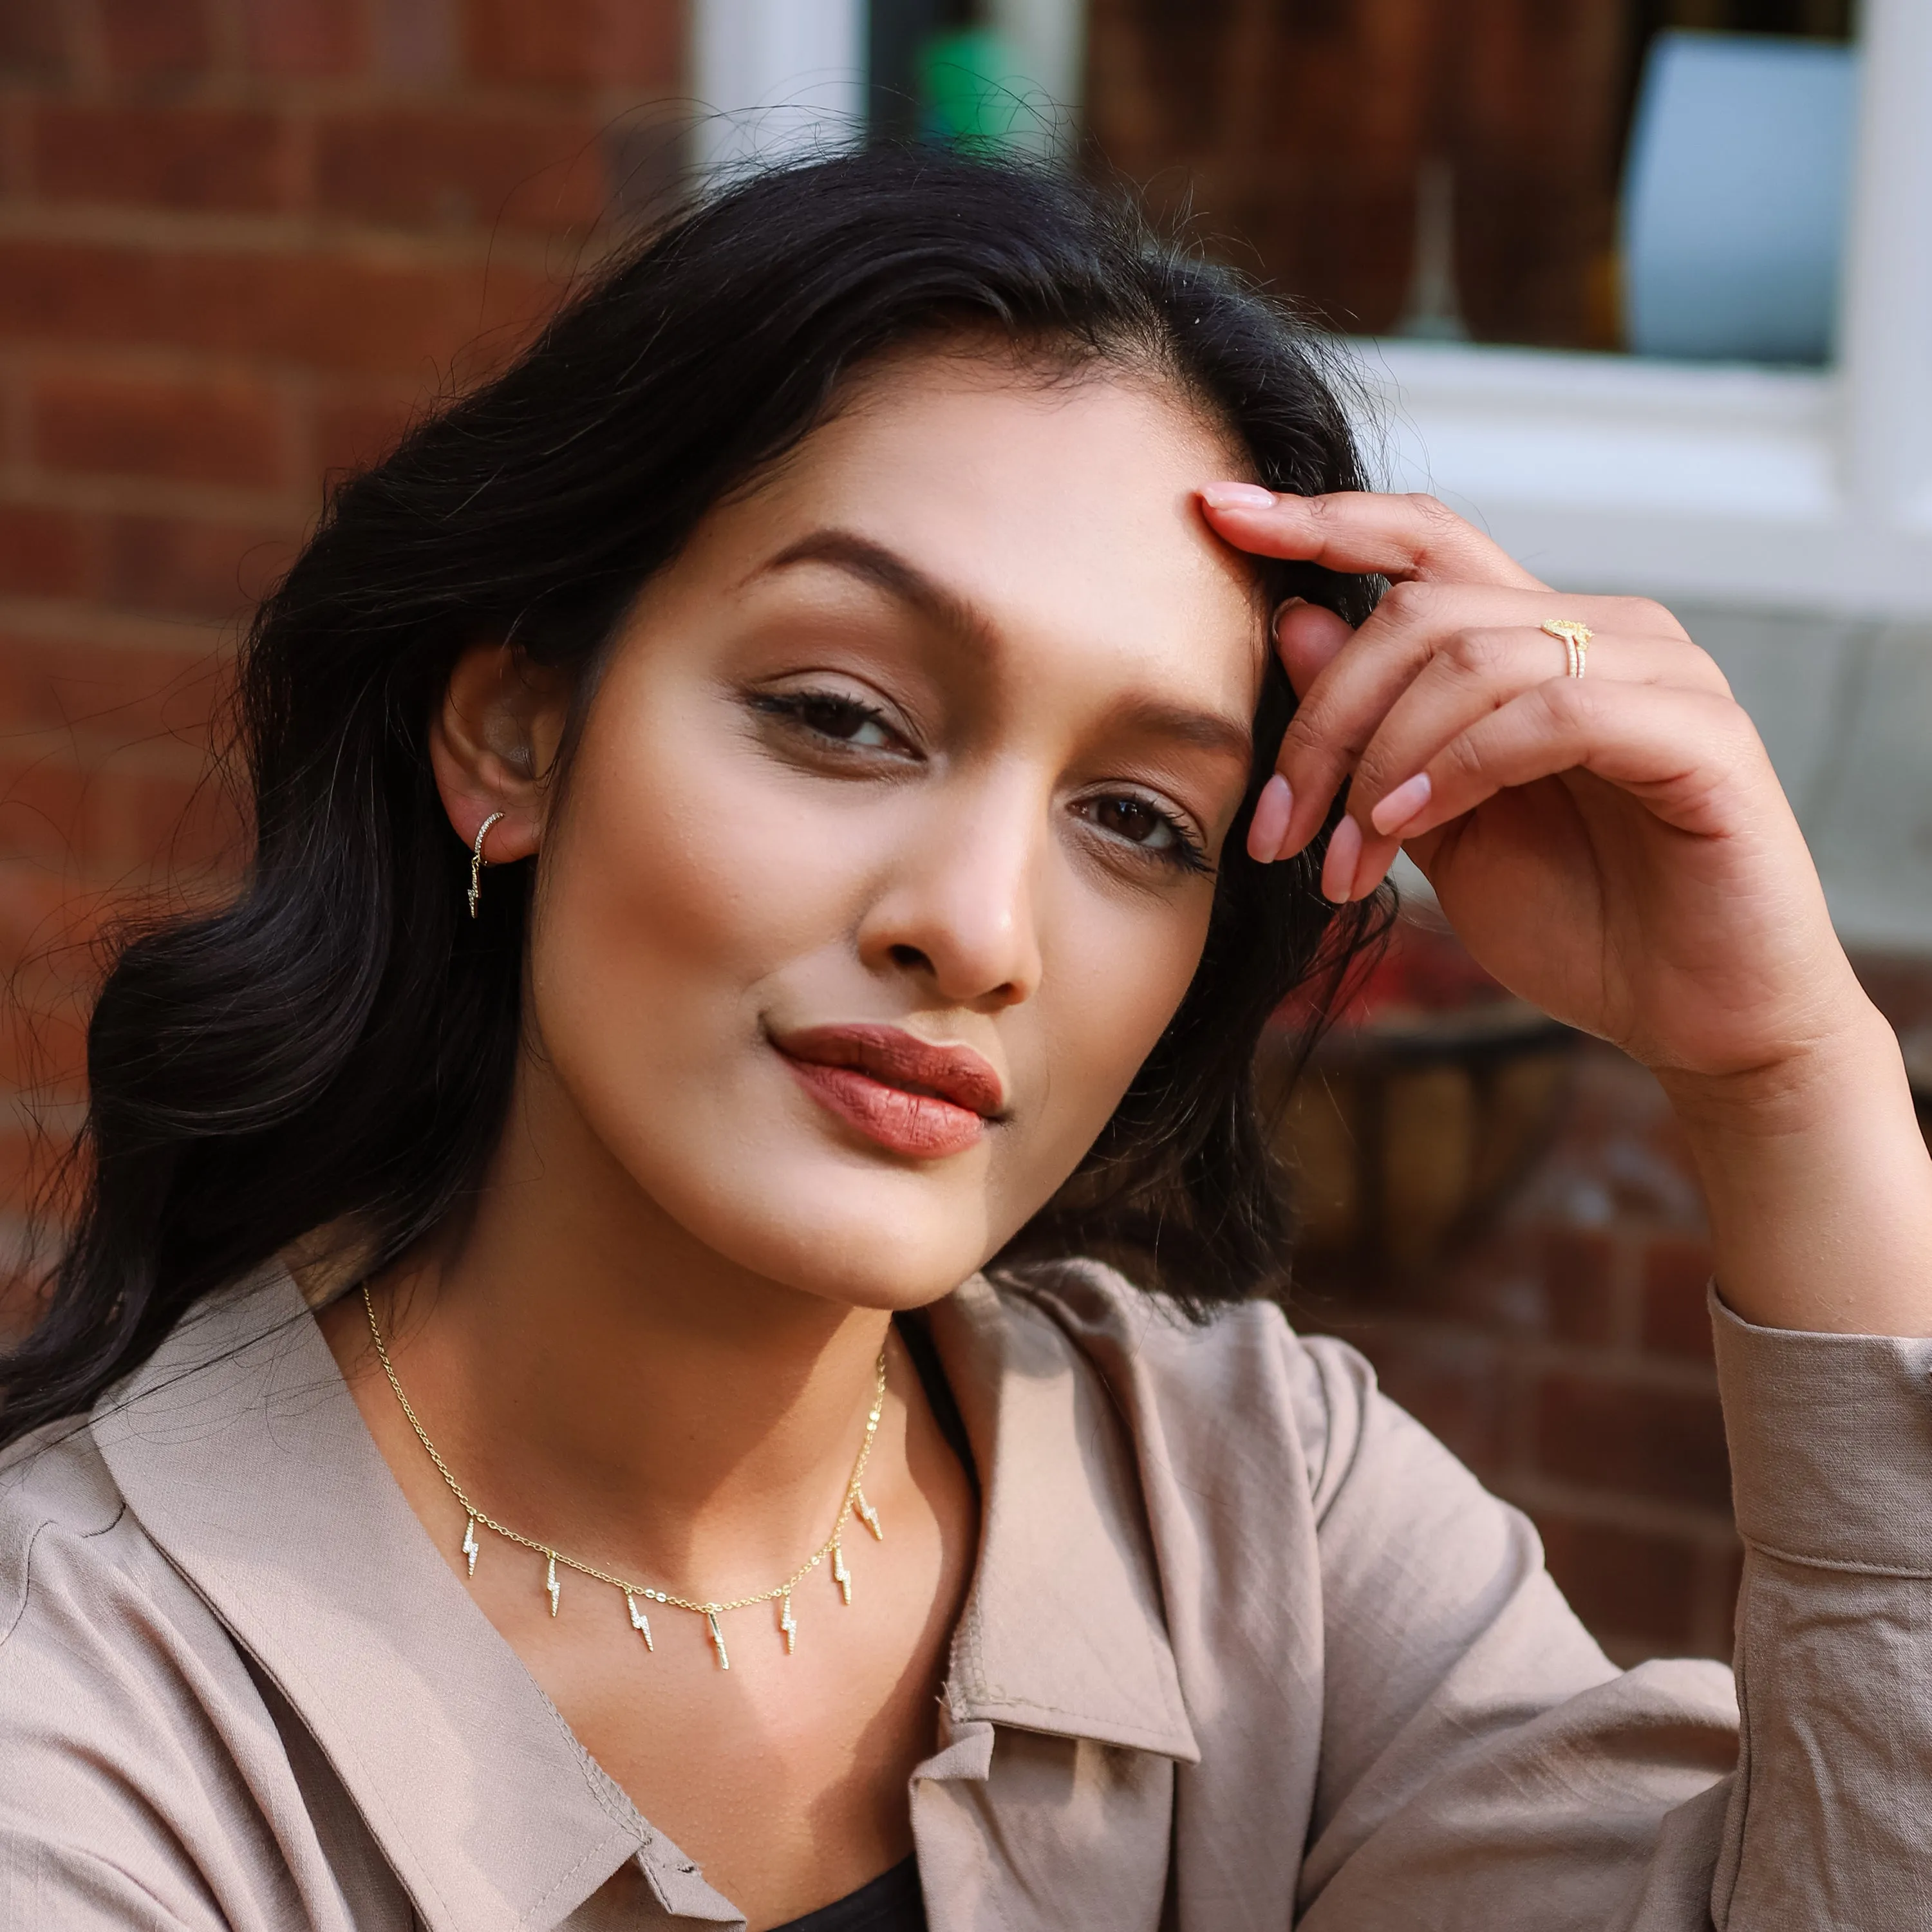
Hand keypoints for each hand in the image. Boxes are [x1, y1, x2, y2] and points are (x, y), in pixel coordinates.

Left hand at [1199, 485, 1862, 1085]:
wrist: (1694, 1017)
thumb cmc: (1577, 922)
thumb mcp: (1430, 824)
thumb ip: (1373, 729)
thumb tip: (1292, 621)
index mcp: (1537, 640)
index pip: (1422, 542)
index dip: (1319, 519)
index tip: (1217, 512)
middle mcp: (1603, 630)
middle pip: (1418, 614)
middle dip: (1322, 723)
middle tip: (1274, 830)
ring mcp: (1661, 671)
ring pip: (1472, 660)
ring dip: (1378, 766)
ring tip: (1343, 862)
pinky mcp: (1702, 734)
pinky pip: (1552, 713)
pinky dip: (1457, 769)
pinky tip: (1405, 830)